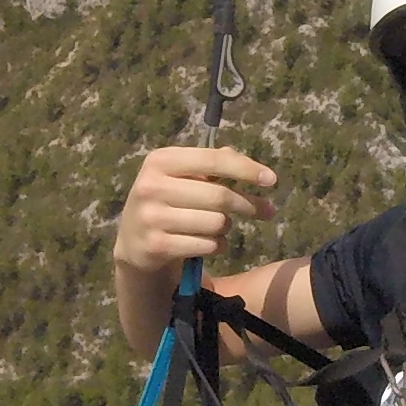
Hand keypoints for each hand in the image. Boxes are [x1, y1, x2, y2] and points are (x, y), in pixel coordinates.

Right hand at [112, 145, 275, 280]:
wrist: (133, 241)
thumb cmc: (168, 201)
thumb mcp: (182, 176)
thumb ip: (214, 165)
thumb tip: (254, 170)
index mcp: (160, 160)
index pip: (213, 160)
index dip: (245, 169)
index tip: (271, 180)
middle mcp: (151, 186)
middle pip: (219, 196)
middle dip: (247, 204)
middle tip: (265, 211)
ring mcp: (151, 217)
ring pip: (216, 223)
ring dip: (227, 227)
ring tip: (219, 227)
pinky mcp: (156, 245)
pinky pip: (207, 245)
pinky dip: (218, 245)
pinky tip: (211, 243)